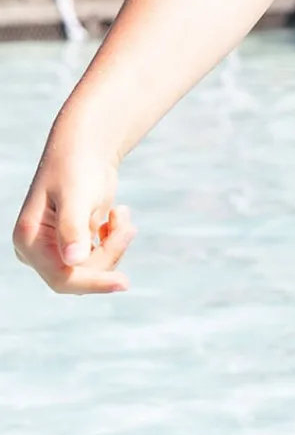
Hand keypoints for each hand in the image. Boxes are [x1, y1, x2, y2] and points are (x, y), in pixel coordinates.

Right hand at [12, 138, 136, 295]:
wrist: (84, 151)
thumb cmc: (77, 168)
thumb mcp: (76, 196)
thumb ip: (73, 229)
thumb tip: (73, 261)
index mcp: (28, 241)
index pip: (61, 278)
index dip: (93, 283)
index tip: (124, 283)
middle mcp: (37, 251)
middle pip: (81, 274)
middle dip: (110, 251)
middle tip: (126, 222)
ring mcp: (54, 250)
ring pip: (95, 267)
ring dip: (115, 243)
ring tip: (120, 212)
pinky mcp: (73, 245)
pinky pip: (100, 257)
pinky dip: (115, 239)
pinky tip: (116, 214)